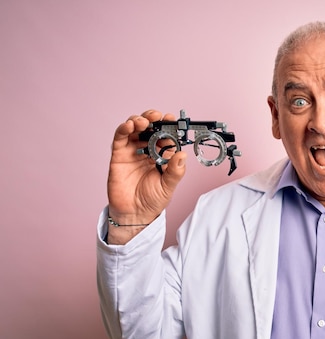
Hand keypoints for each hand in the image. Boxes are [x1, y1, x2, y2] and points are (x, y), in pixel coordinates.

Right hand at [106, 110, 186, 243]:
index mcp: (163, 155)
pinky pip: (120, 137)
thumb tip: (183, 154)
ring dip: (139, 120)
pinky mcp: (119, 154)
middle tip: (158, 116)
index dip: (169, 126)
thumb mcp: (168, 186)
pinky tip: (129, 126)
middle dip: (154, 119)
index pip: (166, 135)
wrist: (134, 214)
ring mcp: (133, 150)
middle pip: (150, 127)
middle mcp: (148, 149)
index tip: (172, 120)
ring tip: (144, 121)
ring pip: (135, 129)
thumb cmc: (153, 200)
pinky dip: (124, 129)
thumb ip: (175, 171)